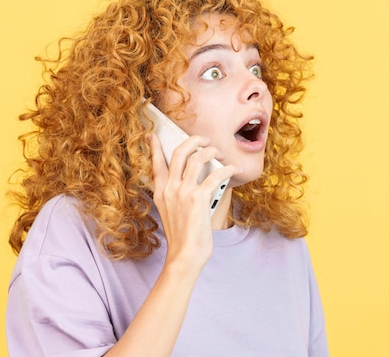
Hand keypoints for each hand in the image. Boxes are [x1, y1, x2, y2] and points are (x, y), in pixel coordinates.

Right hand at [148, 133, 238, 269]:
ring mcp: (183, 192)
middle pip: (179, 152)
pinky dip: (228, 169)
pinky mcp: (198, 198)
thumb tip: (193, 177)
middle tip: (204, 140)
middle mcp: (169, 188)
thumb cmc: (182, 236)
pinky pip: (215, 175)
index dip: (155, 146)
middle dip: (194, 141)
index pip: (156, 163)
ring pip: (197, 158)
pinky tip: (234, 169)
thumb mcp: (171, 211)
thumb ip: (176, 194)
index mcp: (160, 192)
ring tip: (220, 154)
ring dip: (212, 151)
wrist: (185, 255)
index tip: (154, 134)